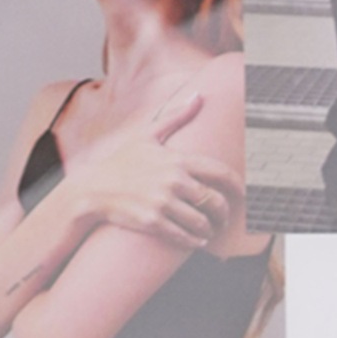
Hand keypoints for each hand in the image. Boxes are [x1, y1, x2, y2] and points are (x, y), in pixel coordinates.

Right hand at [65, 91, 239, 247]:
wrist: (93, 188)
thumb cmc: (122, 160)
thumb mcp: (147, 134)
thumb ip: (176, 115)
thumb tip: (200, 96)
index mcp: (176, 159)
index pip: (220, 173)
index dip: (238, 186)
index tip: (243, 194)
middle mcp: (173, 181)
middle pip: (216, 202)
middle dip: (224, 213)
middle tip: (224, 218)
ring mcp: (163, 203)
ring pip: (202, 223)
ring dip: (210, 230)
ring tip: (209, 230)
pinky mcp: (154, 222)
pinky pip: (185, 236)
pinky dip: (195, 241)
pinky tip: (196, 240)